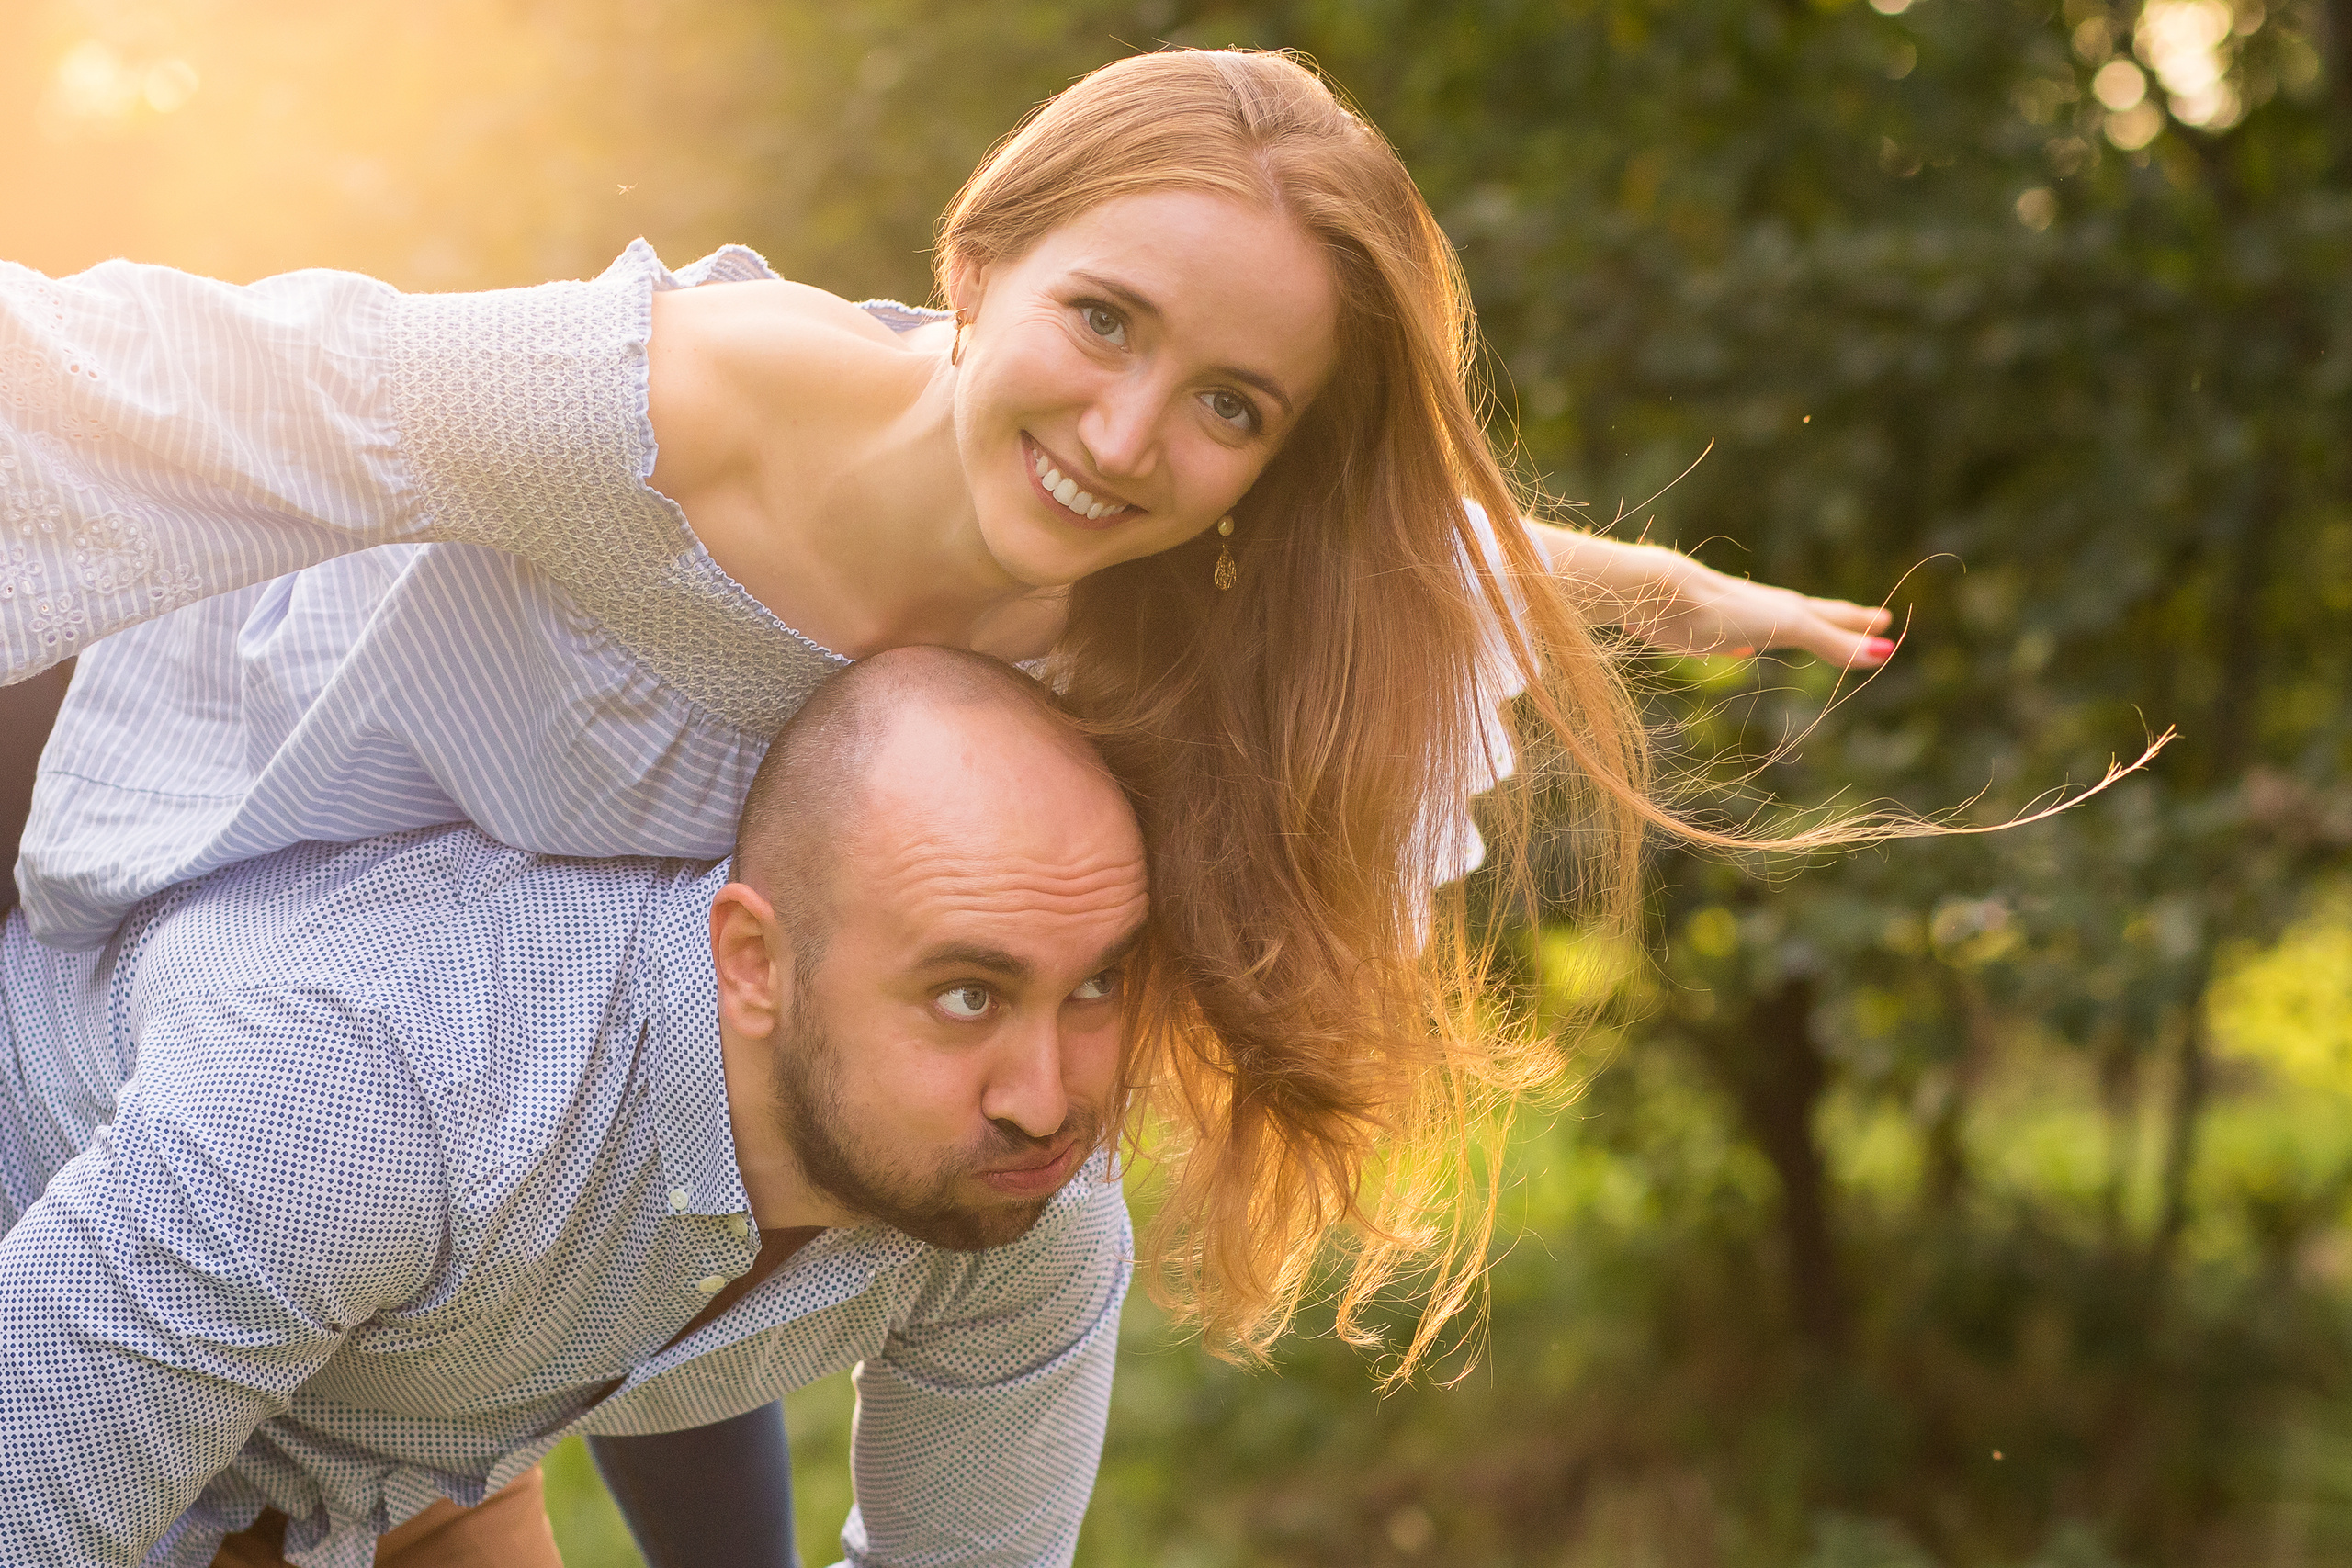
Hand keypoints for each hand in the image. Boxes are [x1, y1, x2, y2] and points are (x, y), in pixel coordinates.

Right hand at [1529, 525, 1896, 667]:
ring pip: (1826, 620)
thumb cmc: (1660, 610)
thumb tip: (1676, 629)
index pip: (1788, 616)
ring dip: (1851, 626)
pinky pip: (1828, 636)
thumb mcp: (1674, 627)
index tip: (1835, 621)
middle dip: (1843, 619)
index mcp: (1743, 611)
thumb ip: (1670, 623)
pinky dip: (1854, 642)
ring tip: (1876, 622)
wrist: (1660, 592)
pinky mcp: (1786, 621)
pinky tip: (1883, 647)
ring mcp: (1776, 612)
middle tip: (1878, 619)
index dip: (1813, 621)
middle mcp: (1764, 607)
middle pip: (1816, 613)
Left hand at [1629, 552, 1895, 666]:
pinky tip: (1738, 648)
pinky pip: (1739, 638)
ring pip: (1775, 626)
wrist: (1662, 598)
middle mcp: (1765, 610)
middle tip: (1867, 624)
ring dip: (1797, 631)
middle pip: (1810, 617)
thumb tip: (1885, 653)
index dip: (1859, 622)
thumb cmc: (1726, 608)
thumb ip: (1832, 640)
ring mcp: (1735, 620)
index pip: (1834, 616)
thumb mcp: (1788, 626)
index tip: (1887, 621)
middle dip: (1839, 624)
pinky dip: (1749, 642)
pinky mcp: (1704, 634)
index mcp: (1787, 608)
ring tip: (1807, 632)